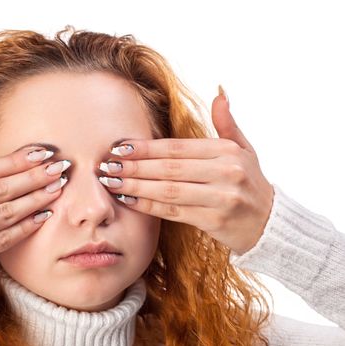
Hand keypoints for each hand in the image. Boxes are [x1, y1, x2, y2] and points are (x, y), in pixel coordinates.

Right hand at [0, 125, 69, 297]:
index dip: (16, 160)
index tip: (40, 153)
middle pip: (3, 187)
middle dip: (36, 175)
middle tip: (61, 166)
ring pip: (8, 211)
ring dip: (37, 198)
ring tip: (58, 187)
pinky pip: (4, 239)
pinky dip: (26, 227)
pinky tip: (43, 217)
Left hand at [98, 88, 274, 255]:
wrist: (270, 222)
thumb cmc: (250, 181)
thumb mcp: (244, 149)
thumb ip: (226, 123)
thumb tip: (219, 92)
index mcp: (226, 151)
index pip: (177, 148)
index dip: (146, 147)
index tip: (119, 146)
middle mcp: (225, 172)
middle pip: (169, 168)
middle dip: (134, 166)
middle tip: (107, 165)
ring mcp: (221, 198)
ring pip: (168, 190)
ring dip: (136, 186)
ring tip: (111, 182)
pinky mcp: (214, 221)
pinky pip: (174, 212)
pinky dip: (148, 206)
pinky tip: (129, 199)